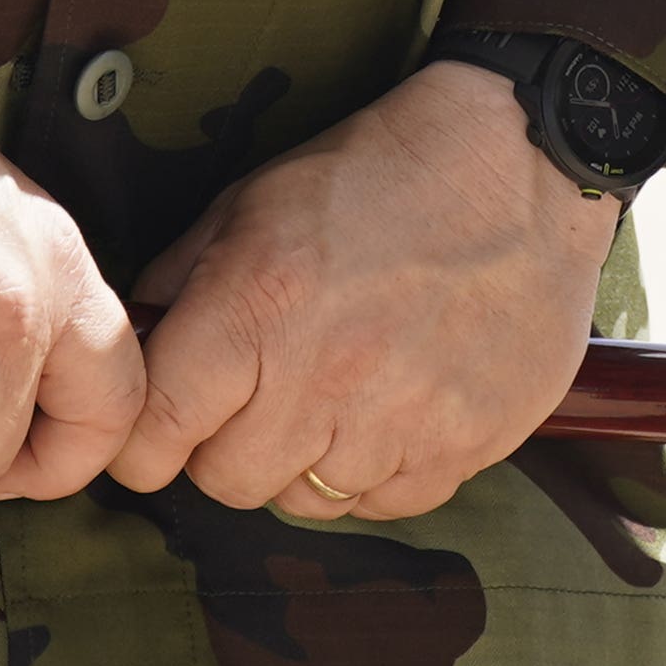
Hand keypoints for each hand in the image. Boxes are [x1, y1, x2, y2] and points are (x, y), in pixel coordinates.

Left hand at [106, 60, 622, 521]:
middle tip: (262, 393)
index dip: (145, 440)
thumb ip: (184, 279)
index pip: (155, 434)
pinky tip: (394, 403)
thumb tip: (140, 344)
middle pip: (226, 481)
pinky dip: (379, 468)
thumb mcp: (256, 199)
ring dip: (306, 457)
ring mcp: (398, 420)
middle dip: (226, 446)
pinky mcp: (463, 445)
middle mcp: (322, 376)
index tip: (162, 429)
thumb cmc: (383, 171)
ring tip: (339, 389)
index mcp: (256, 307)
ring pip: (306, 500)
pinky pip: (385, 503)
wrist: (525, 162)